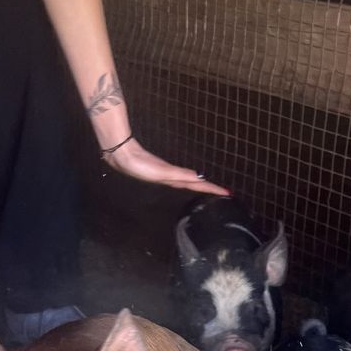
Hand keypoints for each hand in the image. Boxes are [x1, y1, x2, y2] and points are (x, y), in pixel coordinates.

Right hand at [103, 137, 228, 195]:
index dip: (213, 189)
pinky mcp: (163, 168)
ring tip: (214, 187)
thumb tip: (199, 177)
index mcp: (176, 180)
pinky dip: (190, 177)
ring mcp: (168, 174)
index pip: (199, 186)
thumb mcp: (162, 172)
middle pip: (197, 185)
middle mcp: (174, 179)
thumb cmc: (139, 166)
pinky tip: (195, 177)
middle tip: (227, 192)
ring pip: (190, 181)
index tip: (227, 193)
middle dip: (211, 189)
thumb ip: (180, 174)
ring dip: (202, 184)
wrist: (123, 157)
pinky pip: (182, 175)